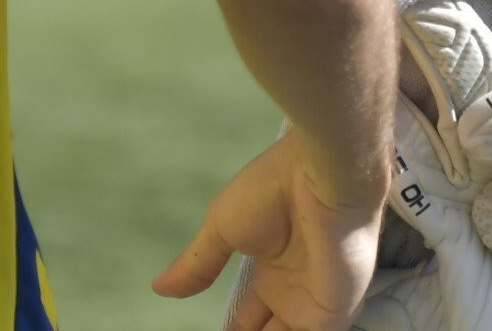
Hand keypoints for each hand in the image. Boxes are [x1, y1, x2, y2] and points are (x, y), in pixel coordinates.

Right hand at [156, 131, 384, 330]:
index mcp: (270, 269)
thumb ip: (197, 265)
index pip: (248, 315)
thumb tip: (159, 288)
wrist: (317, 176)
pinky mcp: (332, 313)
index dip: (231, 330)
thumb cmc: (270, 191)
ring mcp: (313, 303)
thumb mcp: (221, 227)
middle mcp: (292, 290)